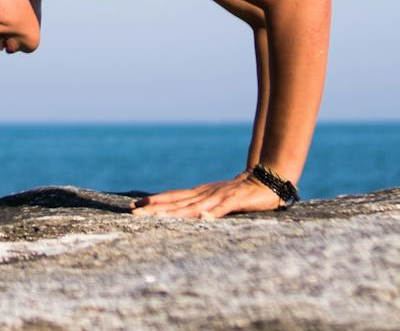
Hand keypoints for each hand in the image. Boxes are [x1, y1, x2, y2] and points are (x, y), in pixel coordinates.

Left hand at [130, 172, 285, 218]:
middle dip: (154, 208)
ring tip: (155, 216)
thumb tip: (186, 216)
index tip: (135, 206)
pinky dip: (212, 213)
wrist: (266, 180)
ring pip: (193, 206)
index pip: (173, 198)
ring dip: (174, 212)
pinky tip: (203, 218)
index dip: (154, 202)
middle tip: (134, 212)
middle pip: (176, 202)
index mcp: (200, 194)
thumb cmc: (240, 193)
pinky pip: (222, 208)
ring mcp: (219, 197)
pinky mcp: (235, 201)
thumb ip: (202, 207)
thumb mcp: (217, 200)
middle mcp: (205, 194)